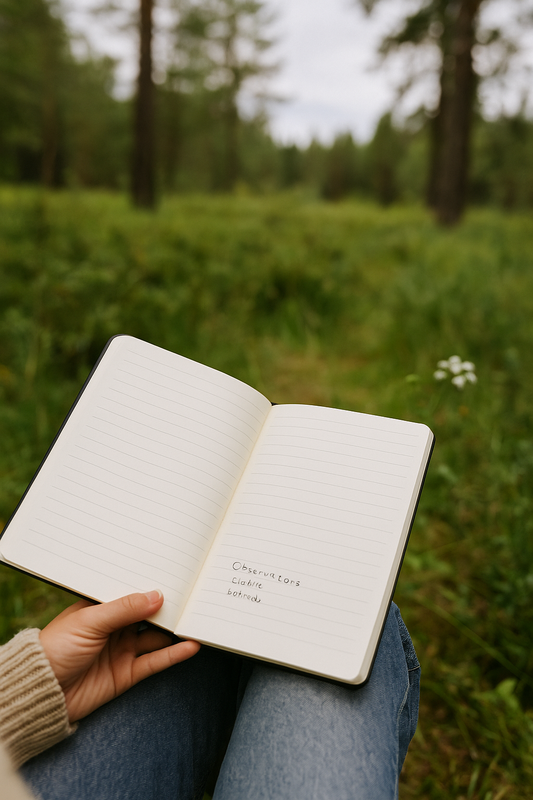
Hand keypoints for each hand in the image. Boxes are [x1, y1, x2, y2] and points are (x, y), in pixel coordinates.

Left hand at [40, 590, 199, 722]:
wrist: (41, 692)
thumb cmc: (55, 648)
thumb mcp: (89, 621)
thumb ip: (124, 609)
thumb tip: (157, 595)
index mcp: (101, 607)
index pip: (131, 593)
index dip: (151, 585)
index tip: (177, 575)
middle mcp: (114, 627)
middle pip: (148, 614)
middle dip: (169, 606)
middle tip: (194, 595)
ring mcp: (122, 650)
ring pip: (156, 637)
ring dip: (175, 630)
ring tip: (198, 618)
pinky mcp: (127, 673)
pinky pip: (155, 661)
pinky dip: (174, 654)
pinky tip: (191, 645)